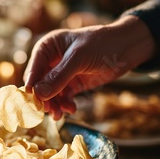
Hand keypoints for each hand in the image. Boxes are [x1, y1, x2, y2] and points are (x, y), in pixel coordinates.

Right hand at [24, 16, 155, 118]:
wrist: (127, 48)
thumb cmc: (102, 43)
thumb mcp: (79, 58)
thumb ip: (59, 76)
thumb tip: (39, 94)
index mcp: (48, 47)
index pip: (34, 68)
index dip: (31, 85)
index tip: (32, 101)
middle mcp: (52, 60)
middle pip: (40, 83)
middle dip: (44, 98)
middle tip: (48, 111)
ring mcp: (62, 73)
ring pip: (51, 93)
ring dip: (54, 104)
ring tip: (60, 115)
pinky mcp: (73, 83)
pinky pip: (63, 97)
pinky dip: (65, 104)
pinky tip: (71, 109)